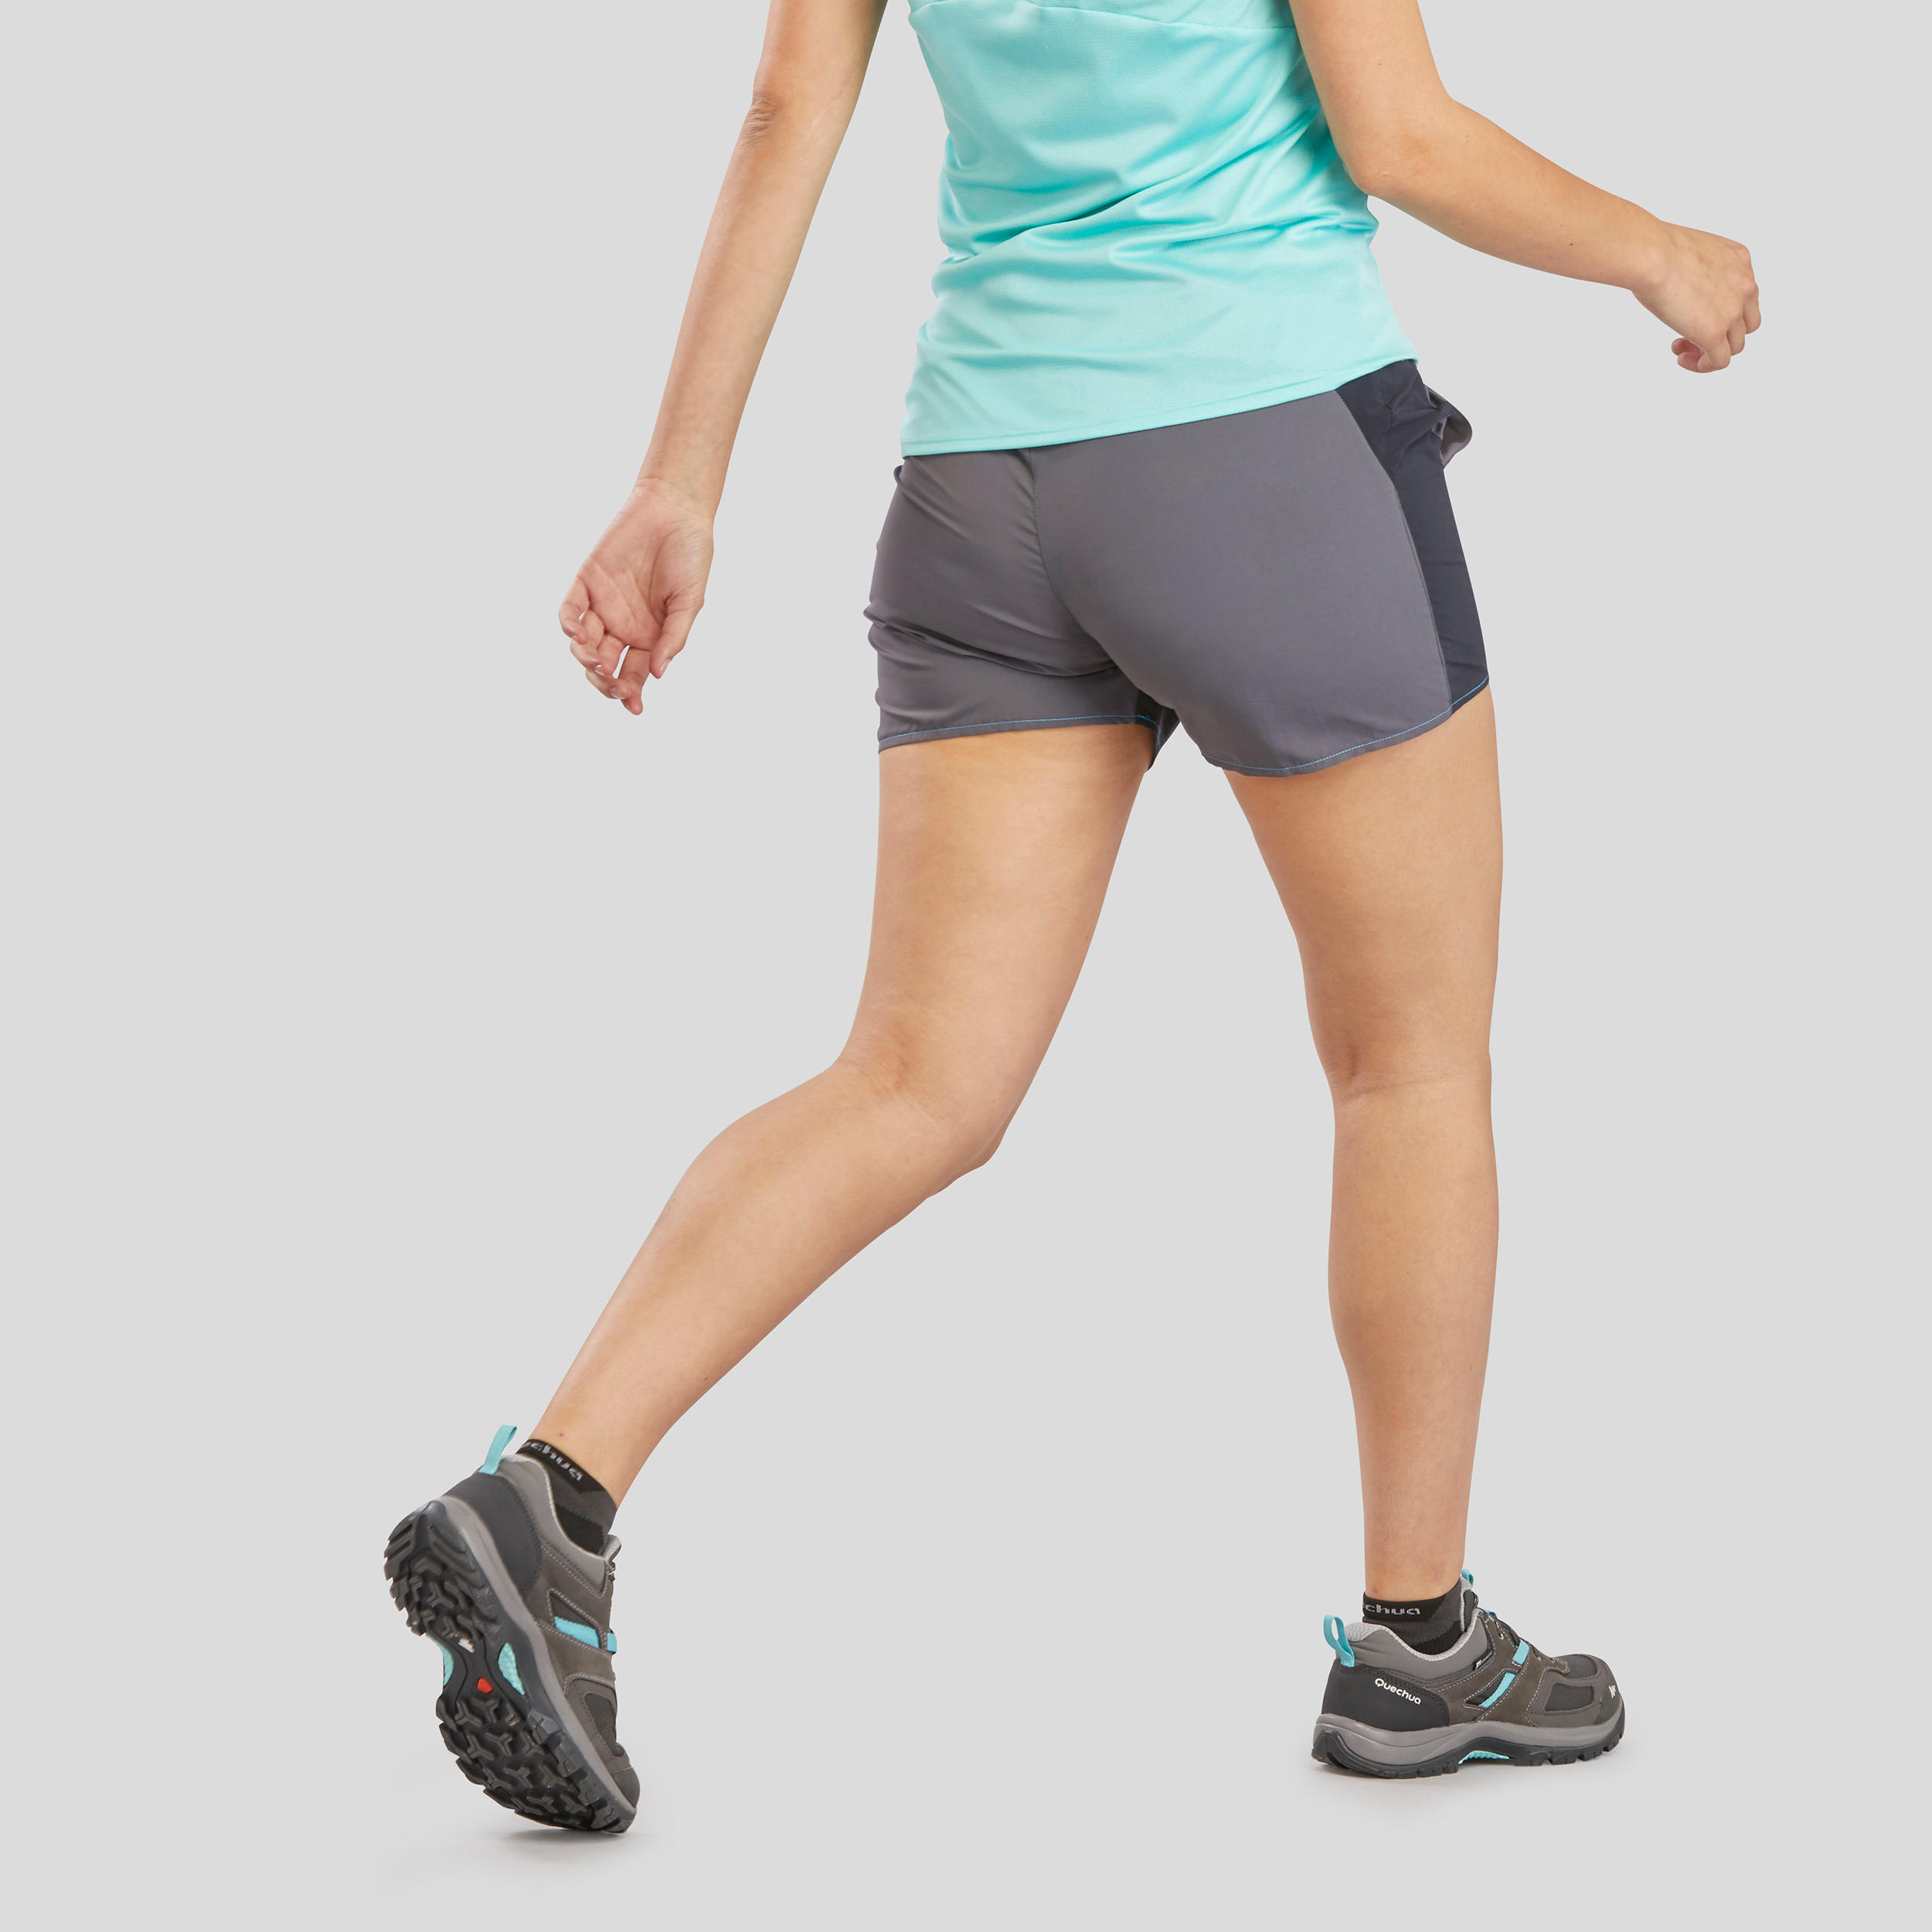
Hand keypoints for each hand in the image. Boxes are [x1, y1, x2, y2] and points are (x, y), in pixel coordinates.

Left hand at [559, 482, 714, 713]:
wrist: (675, 510)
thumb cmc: (690, 555)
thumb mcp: (690, 602)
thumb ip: (674, 637)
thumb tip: (658, 674)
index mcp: (649, 637)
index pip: (634, 675)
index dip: (631, 693)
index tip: (634, 706)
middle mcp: (623, 626)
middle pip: (605, 666)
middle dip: (606, 683)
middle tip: (614, 685)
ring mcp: (603, 605)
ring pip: (584, 645)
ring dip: (587, 660)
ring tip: (598, 663)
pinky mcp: (586, 581)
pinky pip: (570, 609)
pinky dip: (569, 624)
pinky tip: (578, 635)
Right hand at [1636, 224, 1760, 372]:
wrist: (1650, 255)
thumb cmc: (1656, 250)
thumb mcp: (1690, 252)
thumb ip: (1696, 271)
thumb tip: (1682, 289)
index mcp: (1740, 260)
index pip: (1744, 294)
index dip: (1721, 309)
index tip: (1694, 312)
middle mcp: (1744, 284)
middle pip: (1746, 323)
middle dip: (1721, 333)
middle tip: (1690, 335)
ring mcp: (1732, 310)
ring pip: (1735, 345)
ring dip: (1709, 351)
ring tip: (1682, 350)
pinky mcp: (1714, 333)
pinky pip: (1719, 361)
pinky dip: (1703, 365)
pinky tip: (1683, 359)